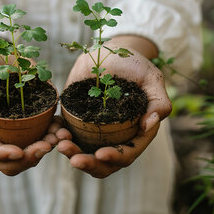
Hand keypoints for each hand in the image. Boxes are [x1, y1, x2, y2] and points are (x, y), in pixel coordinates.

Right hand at [0, 48, 71, 174]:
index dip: (1, 154)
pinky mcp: (25, 126)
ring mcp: (8, 134)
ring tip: (58, 135)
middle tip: (48, 144)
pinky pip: (38, 140)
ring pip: (26, 155)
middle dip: (28, 157)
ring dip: (43, 149)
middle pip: (7, 161)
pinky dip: (51, 137)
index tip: (19, 152)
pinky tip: (60, 128)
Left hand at [58, 36, 171, 177]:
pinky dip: (60, 136)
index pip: (127, 153)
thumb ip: (158, 101)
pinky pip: (67, 133)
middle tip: (72, 157)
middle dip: (88, 163)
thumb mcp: (151, 78)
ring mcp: (94, 128)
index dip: (116, 157)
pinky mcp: (76, 118)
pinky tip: (55, 131)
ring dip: (71, 152)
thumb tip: (149, 125)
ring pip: (83, 152)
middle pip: (102, 161)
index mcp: (135, 131)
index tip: (100, 154)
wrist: (109, 51)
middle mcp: (114, 135)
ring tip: (60, 143)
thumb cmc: (134, 64)